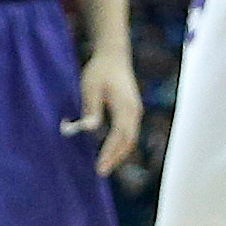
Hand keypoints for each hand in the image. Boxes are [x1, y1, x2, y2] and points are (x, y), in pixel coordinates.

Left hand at [70, 51, 142, 173]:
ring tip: (105, 164)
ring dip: (119, 152)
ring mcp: (135, 111)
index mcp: (125, 106)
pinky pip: (129, 132)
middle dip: (115, 157)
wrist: (114, 55)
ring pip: (130, 138)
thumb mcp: (90, 87)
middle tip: (101, 171)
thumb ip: (91, 108)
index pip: (119, 136)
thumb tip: (90, 129)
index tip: (100, 166)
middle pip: (128, 141)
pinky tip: (111, 150)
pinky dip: (121, 144)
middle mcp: (134, 111)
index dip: (109, 152)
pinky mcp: (132, 110)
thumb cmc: (99, 70)